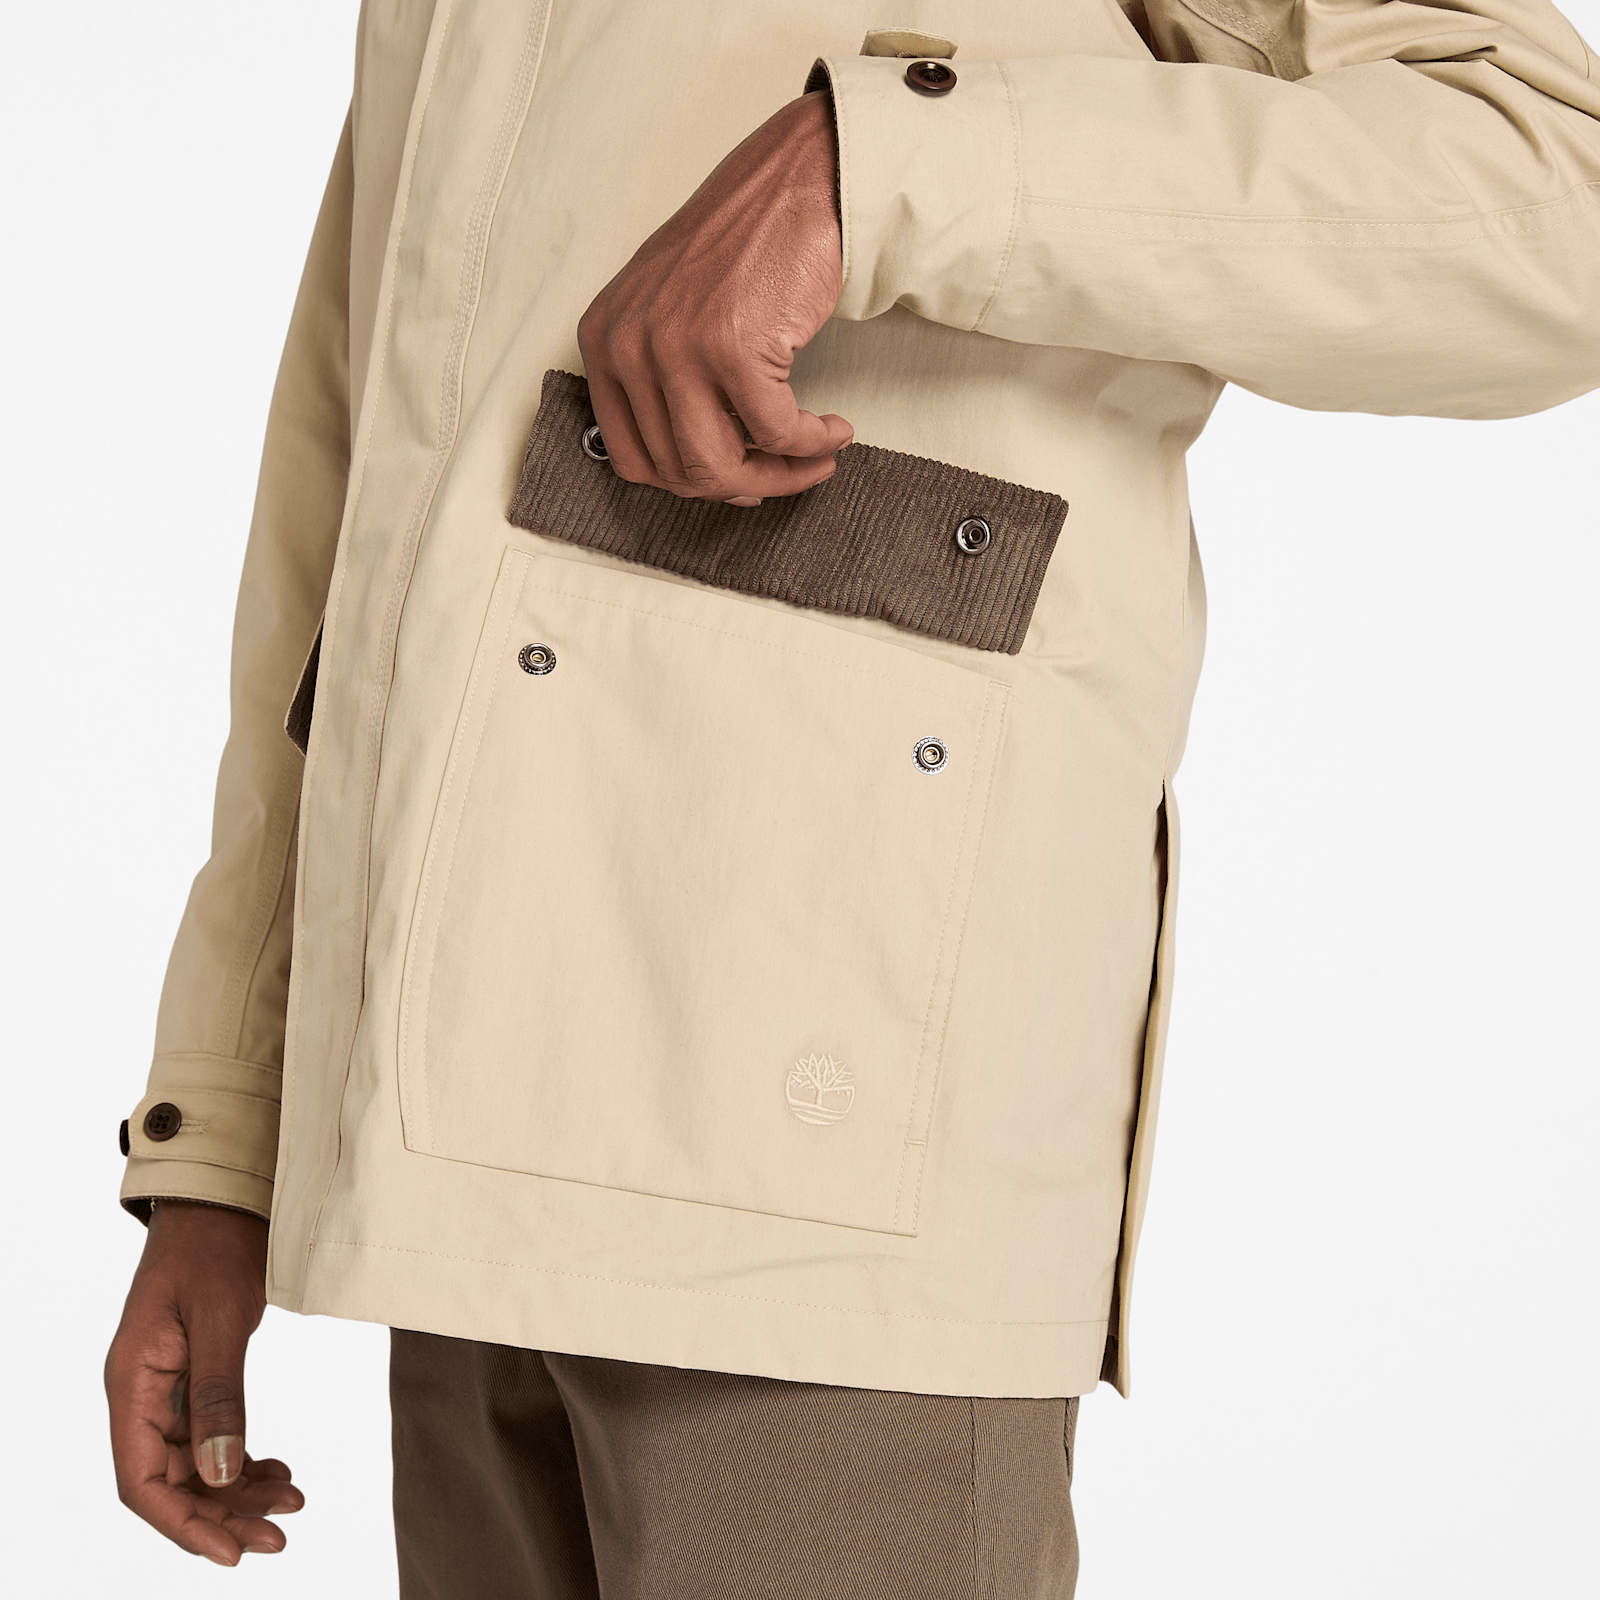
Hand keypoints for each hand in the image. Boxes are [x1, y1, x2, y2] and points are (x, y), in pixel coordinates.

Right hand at [105, 1199, 302, 1564]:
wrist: (223, 1199)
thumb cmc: (215, 1246)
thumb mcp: (222, 1318)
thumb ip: (220, 1396)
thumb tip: (221, 1475)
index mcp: (131, 1383)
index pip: (140, 1481)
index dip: (183, 1524)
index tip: (231, 1552)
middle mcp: (141, 1394)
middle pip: (171, 1481)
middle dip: (223, 1515)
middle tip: (279, 1536)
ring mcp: (167, 1387)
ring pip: (195, 1463)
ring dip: (238, 1491)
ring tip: (291, 1504)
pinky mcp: (195, 1376)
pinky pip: (210, 1436)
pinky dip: (243, 1457)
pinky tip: (279, 1470)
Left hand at [577, 89, 851, 505]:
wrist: (796, 184)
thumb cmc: (744, 243)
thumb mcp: (670, 311)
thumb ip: (664, 382)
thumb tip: (701, 468)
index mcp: (603, 340)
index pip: (634, 459)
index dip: (693, 484)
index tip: (737, 482)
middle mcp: (627, 345)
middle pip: (680, 471)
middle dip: (746, 485)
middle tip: (787, 473)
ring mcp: (676, 347)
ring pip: (721, 465)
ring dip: (780, 475)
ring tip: (815, 456)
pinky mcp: (732, 348)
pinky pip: (775, 433)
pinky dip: (811, 443)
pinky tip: (833, 429)